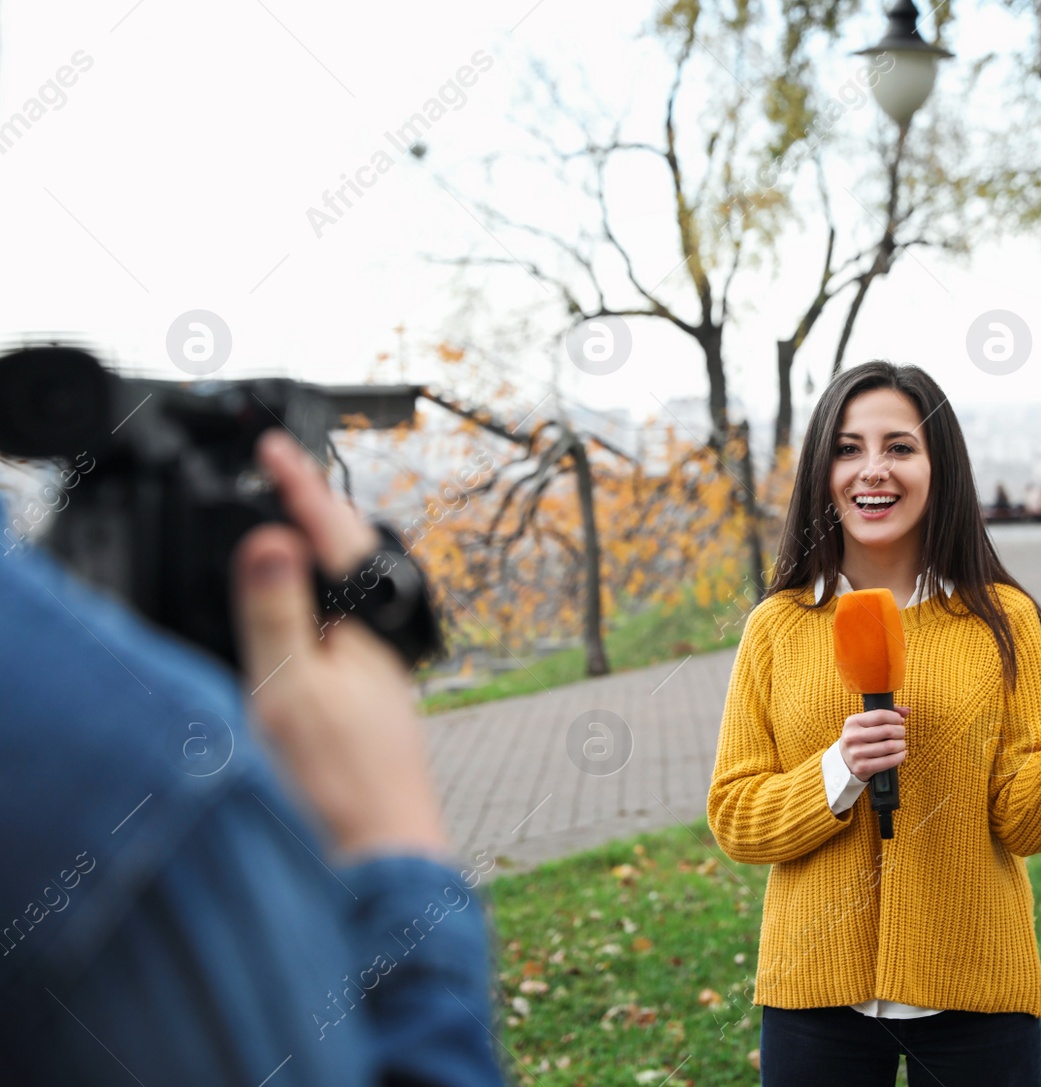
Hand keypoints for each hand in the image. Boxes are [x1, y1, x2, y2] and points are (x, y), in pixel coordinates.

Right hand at [231, 429, 450, 859]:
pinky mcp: (370, 702)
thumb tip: (274, 537)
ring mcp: (379, 672)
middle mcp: (381, 642)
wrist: (386, 856)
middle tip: (286, 469)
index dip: (296, 487)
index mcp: (366, 625)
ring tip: (293, 522)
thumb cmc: (341, 783)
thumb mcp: (290, 689)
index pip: (328, 535)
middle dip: (314, 509)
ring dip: (320, 553)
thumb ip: (279, 612)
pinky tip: (307, 615)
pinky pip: (343, 628)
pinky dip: (320, 602)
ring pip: (349, 593)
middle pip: (348, 555)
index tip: (273, 447)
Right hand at [841, 704, 908, 780]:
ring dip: (901, 744)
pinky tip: (901, 754)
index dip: (895, 717)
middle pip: (887, 730)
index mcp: (853, 722)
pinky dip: (900, 757)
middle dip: (900, 731)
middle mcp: (852, 736)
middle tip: (902, 733)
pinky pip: (889, 761)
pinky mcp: (863, 767)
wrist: (844, 762)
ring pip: (890, 746)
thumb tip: (907, 710)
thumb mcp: (865, 724)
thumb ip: (885, 714)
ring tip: (901, 744)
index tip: (900, 721)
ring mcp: (857, 753)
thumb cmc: (860, 739)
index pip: (881, 715)